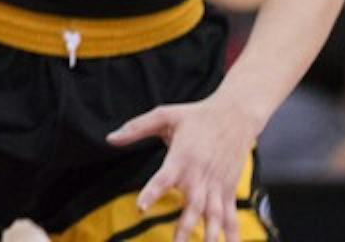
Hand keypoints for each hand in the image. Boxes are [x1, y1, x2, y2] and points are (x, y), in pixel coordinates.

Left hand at [107, 95, 260, 241]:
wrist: (235, 115)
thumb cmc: (195, 115)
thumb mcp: (164, 115)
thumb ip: (135, 128)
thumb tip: (109, 138)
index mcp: (182, 158)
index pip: (163, 179)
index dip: (152, 193)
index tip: (140, 208)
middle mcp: (200, 175)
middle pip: (192, 205)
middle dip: (184, 228)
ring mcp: (217, 184)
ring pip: (213, 215)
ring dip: (208, 236)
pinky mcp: (228, 189)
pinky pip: (230, 215)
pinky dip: (231, 234)